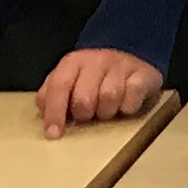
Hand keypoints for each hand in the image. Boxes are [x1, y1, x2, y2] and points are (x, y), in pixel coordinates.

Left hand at [36, 47, 163, 137]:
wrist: (132, 53)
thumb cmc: (94, 76)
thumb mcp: (70, 80)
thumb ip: (52, 95)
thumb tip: (43, 115)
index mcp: (73, 62)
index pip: (59, 86)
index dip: (55, 112)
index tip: (54, 134)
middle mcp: (97, 60)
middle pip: (84, 98)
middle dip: (85, 113)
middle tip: (89, 114)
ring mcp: (122, 65)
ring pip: (109, 98)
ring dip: (107, 111)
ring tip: (107, 110)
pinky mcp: (143, 74)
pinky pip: (131, 100)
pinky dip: (127, 108)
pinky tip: (125, 106)